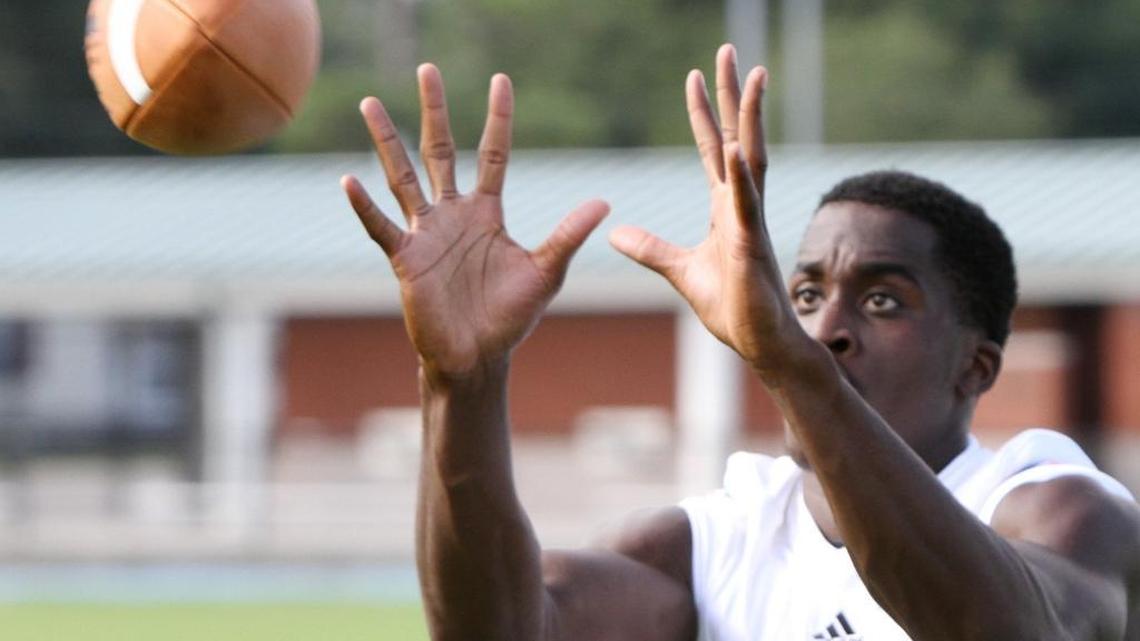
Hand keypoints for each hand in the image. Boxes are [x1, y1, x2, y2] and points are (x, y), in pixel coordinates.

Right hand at [342, 65, 608, 380]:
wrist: (477, 356)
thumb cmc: (510, 317)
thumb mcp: (545, 272)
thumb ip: (567, 236)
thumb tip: (603, 202)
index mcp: (487, 212)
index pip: (493, 154)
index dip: (498, 118)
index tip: (500, 80)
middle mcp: (453, 215)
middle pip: (440, 151)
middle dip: (435, 111)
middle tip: (428, 69)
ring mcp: (426, 234)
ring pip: (402, 177)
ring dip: (387, 141)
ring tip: (371, 103)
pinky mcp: (406, 260)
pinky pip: (382, 227)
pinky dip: (365, 206)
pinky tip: (350, 180)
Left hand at [609, 45, 804, 374]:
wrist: (758, 342)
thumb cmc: (731, 307)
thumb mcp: (680, 271)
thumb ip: (651, 249)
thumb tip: (616, 234)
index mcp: (725, 207)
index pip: (714, 148)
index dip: (705, 112)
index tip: (696, 75)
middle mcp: (741, 205)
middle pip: (738, 137)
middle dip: (733, 95)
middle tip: (730, 51)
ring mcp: (750, 222)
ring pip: (752, 158)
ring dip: (750, 118)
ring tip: (751, 77)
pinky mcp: (751, 248)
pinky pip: (745, 206)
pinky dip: (742, 177)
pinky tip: (738, 147)